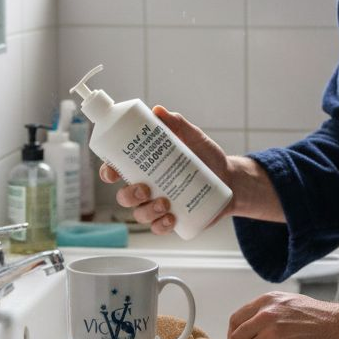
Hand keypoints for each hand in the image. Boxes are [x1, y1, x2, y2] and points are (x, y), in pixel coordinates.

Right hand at [99, 105, 232, 234]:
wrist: (230, 178)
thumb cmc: (206, 156)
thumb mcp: (192, 136)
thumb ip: (176, 123)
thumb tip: (158, 110)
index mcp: (144, 166)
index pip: (117, 170)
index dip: (108, 172)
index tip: (113, 172)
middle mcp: (146, 187)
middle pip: (124, 195)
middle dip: (129, 195)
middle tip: (145, 188)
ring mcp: (158, 205)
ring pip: (139, 214)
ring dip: (147, 211)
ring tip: (165, 203)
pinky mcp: (172, 219)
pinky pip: (158, 228)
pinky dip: (161, 225)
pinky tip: (171, 218)